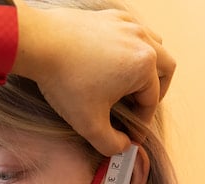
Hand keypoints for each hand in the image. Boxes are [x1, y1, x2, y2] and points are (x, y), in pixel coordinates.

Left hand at [14, 2, 175, 155]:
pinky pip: (133, 30)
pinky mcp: (110, 16)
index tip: (129, 134)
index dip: (141, 123)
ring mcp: (127, 25)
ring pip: (154, 45)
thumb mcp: (89, 124)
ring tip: (131, 82)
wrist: (38, 44)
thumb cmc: (65, 81)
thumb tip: (123, 146)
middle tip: (139, 108)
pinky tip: (114, 59)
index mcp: (144, 66)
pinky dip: (132, 46)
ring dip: (150, 65)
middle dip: (156, 92)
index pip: (151, 101)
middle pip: (165, 68)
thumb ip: (111, 144)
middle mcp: (142, 41)